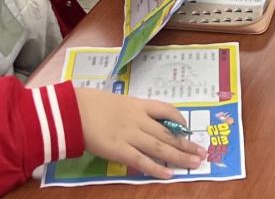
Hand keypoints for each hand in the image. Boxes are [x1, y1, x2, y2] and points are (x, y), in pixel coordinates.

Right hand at [74, 89, 206, 179]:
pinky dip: (157, 168)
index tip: (187, 128)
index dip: (179, 119)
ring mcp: (130, 135)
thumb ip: (128, 110)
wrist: (72, 110)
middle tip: (202, 152)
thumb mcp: (113, 100)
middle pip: (168, 132)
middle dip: (186, 143)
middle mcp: (138, 119)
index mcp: (136, 104)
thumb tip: (137, 120)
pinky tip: (169, 174)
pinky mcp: (120, 150)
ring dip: (179, 156)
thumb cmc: (88, 103)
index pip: (165, 109)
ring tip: (195, 163)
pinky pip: (142, 161)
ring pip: (160, 146)